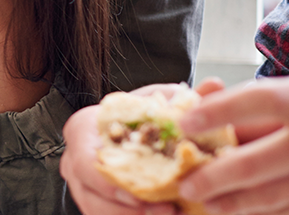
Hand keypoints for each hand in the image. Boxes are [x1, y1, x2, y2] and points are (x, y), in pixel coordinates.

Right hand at [61, 82, 214, 214]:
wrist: (127, 128)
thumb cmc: (138, 115)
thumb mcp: (157, 101)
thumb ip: (184, 97)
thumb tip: (215, 85)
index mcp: (81, 131)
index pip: (85, 162)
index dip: (110, 183)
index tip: (141, 192)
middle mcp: (73, 161)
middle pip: (92, 195)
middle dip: (130, 209)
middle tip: (169, 211)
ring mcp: (82, 187)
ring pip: (98, 212)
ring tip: (173, 214)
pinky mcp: (94, 203)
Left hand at [178, 73, 288, 213]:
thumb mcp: (288, 94)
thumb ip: (245, 103)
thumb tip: (191, 108)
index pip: (266, 101)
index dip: (223, 111)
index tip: (184, 123)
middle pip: (261, 161)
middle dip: (217, 176)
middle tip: (186, 186)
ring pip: (276, 193)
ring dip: (237, 202)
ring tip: (207, 203)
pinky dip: (264, 211)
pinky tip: (240, 209)